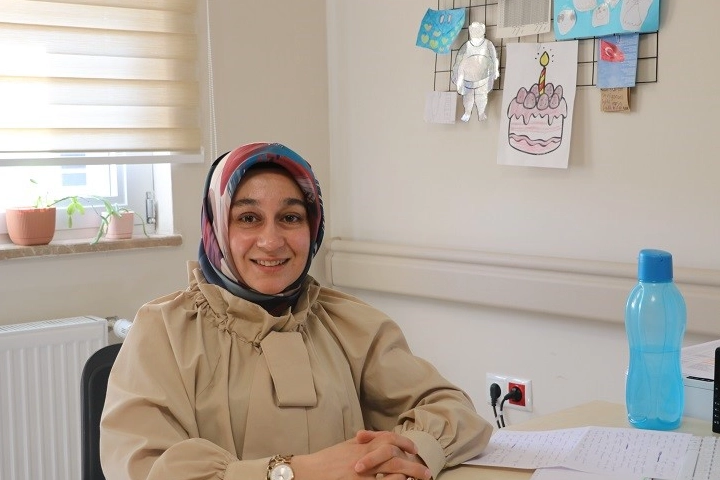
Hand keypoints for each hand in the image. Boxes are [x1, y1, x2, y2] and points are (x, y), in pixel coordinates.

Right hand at [290, 430, 431, 479]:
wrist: (305, 471)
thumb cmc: (325, 460)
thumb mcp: (345, 446)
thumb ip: (362, 443)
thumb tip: (375, 438)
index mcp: (361, 446)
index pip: (389, 439)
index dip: (405, 443)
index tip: (414, 449)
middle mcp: (363, 457)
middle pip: (395, 457)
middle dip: (413, 465)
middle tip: (426, 473)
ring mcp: (360, 473)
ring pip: (391, 470)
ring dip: (408, 475)